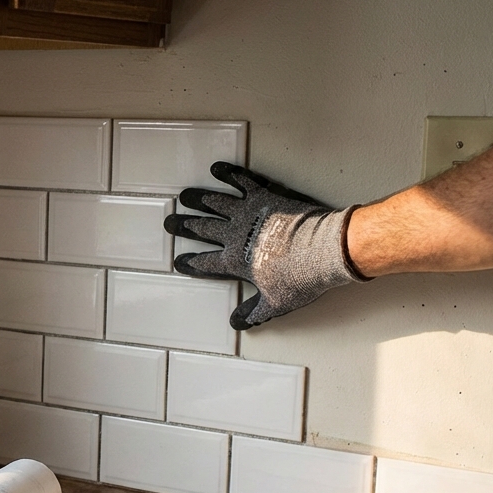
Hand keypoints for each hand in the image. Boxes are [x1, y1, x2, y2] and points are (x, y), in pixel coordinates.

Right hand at [163, 162, 368, 329]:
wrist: (322, 252)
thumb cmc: (299, 278)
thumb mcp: (275, 302)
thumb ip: (254, 312)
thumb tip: (239, 323)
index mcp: (235, 262)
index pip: (206, 263)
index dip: (192, 263)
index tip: (180, 261)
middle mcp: (235, 235)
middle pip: (203, 230)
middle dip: (185, 226)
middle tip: (170, 222)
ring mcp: (249, 213)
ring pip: (216, 203)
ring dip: (199, 199)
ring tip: (185, 196)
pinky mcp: (265, 196)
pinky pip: (242, 182)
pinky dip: (229, 174)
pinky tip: (217, 169)